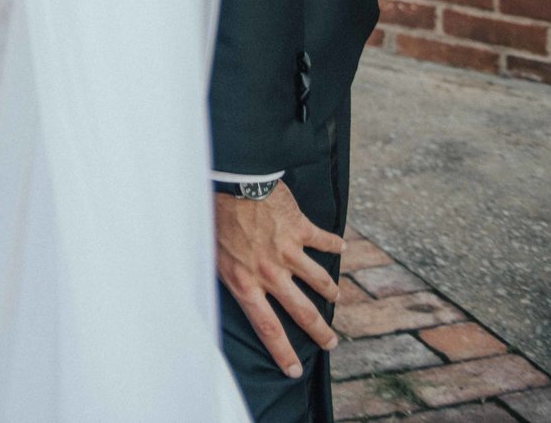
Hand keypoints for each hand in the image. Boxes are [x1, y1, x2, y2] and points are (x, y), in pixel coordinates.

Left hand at [215, 184, 342, 378]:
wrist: (228, 181)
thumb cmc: (212, 217)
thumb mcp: (209, 257)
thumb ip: (226, 278)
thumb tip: (230, 296)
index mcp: (245, 282)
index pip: (267, 328)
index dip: (282, 352)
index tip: (295, 369)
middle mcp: (270, 272)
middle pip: (303, 312)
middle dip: (320, 332)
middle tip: (331, 343)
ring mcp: (288, 251)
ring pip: (320, 280)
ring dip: (329, 290)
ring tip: (334, 296)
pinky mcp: (300, 229)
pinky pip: (324, 241)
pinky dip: (335, 245)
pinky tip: (341, 248)